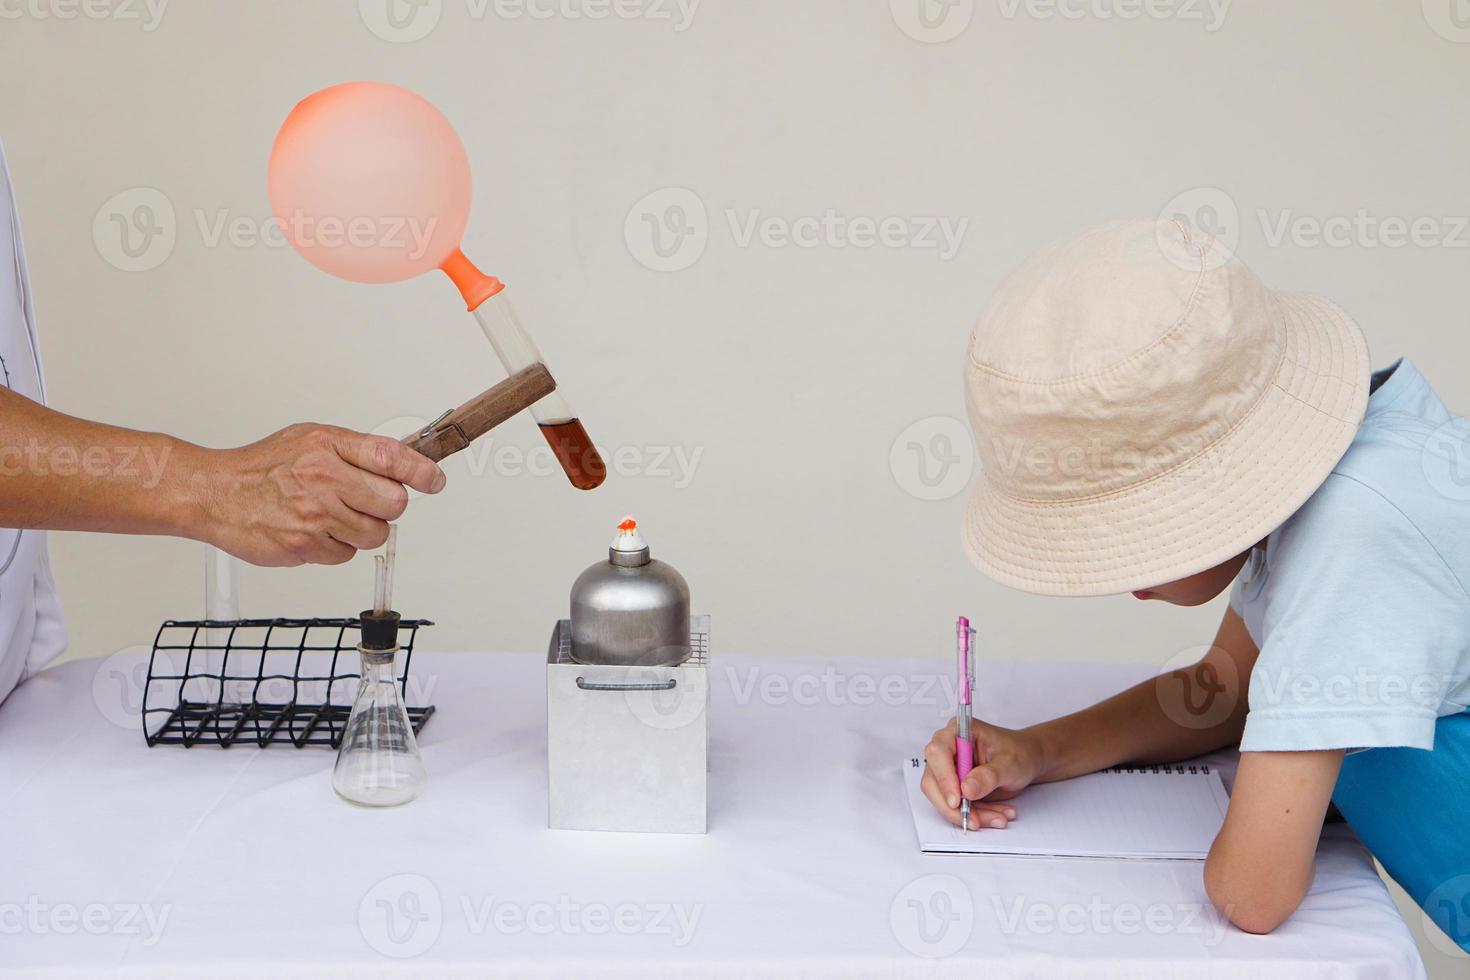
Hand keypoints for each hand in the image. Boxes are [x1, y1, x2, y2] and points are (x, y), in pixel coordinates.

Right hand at [198, 423, 445, 565]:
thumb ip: (355, 451)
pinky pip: (346, 555)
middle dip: (387, 506)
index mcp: (328, 446)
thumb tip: (403, 466)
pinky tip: (314, 530)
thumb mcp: (310, 440)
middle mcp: (323, 478)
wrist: (215, 493)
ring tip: (334, 515)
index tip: (434, 481)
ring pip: (374, 534)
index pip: (391, 458)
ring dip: (363, 530)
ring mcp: (315, 515)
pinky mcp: (305, 546)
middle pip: (393, 503)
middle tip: (365, 501)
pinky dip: (336, 546)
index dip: (421, 472)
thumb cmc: (263, 466)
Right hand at [920, 717, 1048, 829]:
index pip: (938, 753)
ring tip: (998, 817)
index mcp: (958, 731)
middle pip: (933, 780)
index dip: (944, 777)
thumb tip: (966, 789)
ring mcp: (948, 769)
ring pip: (943, 798)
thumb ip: (989, 776)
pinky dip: (975, 815)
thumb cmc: (1019, 753)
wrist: (1026, 761)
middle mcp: (948, 749)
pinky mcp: (954, 787)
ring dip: (969, 814)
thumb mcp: (1010, 763)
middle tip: (975, 820)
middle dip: (953, 805)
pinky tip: (996, 815)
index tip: (957, 800)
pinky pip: (955, 807)